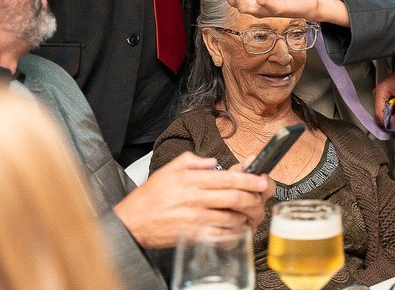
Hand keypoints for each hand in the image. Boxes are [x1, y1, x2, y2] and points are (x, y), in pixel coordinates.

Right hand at [113, 152, 269, 247]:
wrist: (132, 221)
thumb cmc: (150, 196)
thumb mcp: (169, 169)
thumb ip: (193, 161)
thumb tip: (212, 161)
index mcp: (193, 180)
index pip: (229, 178)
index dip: (250, 179)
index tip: (262, 180)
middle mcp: (196, 198)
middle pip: (235, 197)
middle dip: (254, 197)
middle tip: (262, 197)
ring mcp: (195, 218)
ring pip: (231, 217)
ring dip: (246, 216)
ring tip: (251, 214)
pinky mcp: (193, 235)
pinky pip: (220, 234)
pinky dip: (233, 232)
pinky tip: (238, 229)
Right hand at [373, 68, 394, 127]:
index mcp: (380, 91)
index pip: (378, 113)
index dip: (387, 122)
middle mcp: (378, 93)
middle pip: (379, 114)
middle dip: (390, 119)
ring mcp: (380, 95)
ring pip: (383, 112)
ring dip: (392, 116)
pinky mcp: (384, 96)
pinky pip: (386, 109)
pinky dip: (393, 112)